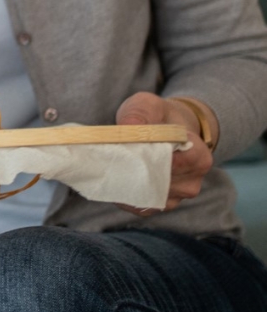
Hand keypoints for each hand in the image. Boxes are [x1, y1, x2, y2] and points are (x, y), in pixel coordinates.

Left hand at [115, 92, 216, 213]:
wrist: (165, 131)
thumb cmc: (158, 117)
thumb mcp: (150, 105)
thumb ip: (141, 113)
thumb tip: (128, 127)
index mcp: (199, 156)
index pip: (177, 164)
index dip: (150, 156)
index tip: (129, 146)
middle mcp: (192, 182)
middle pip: (159, 182)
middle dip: (135, 170)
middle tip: (112, 157)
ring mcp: (176, 197)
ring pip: (148, 195)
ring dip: (128, 182)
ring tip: (111, 165)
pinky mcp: (159, 205)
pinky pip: (140, 206)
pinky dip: (125, 194)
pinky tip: (114, 179)